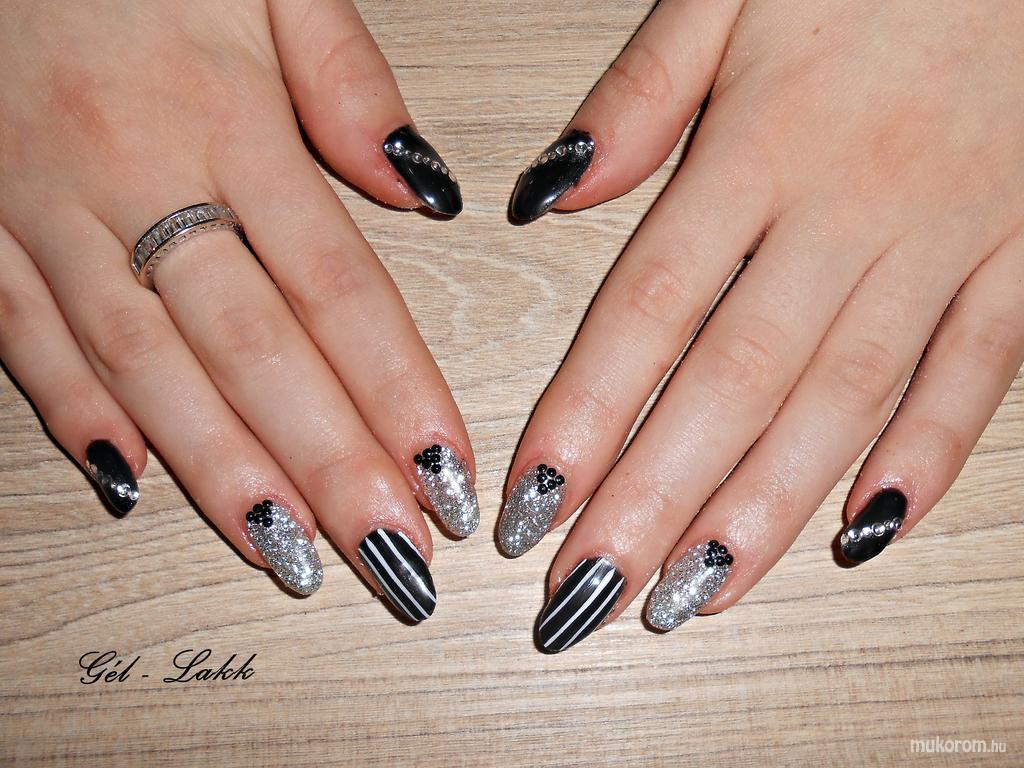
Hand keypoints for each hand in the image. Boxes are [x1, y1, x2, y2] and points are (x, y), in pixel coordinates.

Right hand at [0, 0, 473, 617]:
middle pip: (254, 351)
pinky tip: (130, 483)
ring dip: (221, 470)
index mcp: (227, 121)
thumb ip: (347, 78)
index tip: (448, 474)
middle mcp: (141, 180)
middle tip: (392, 554)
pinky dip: (72, 409)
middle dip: (330, 464)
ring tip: (292, 557)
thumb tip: (423, 185)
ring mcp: (49, 208)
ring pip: (146, 365)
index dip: (399, 390)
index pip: (339, 289)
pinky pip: (21, 330)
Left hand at [502, 0, 1023, 650]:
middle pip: (730, 381)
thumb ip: (638, 94)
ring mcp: (945, 239)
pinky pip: (979, 374)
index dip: (582, 413)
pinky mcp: (1023, 252)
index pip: (646, 307)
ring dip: (762, 510)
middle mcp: (847, 210)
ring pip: (841, 402)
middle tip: (589, 592)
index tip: (531, 501)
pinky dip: (924, 458)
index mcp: (761, 147)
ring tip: (691, 596)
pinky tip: (863, 533)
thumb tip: (549, 193)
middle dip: (652, 499)